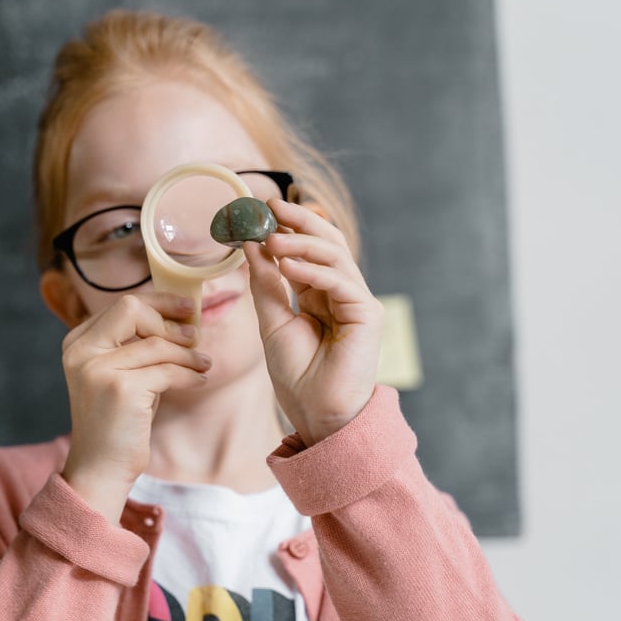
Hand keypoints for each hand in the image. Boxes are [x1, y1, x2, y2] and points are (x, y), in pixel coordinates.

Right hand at [59, 293, 211, 520]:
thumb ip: (136, 345)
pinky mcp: (120, 388)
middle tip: (195, 335)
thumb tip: (178, 317)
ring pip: (157, 344)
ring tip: (203, 364)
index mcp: (77, 343)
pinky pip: (167, 370)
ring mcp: (98, 368)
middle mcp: (82, 351)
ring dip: (187, 354)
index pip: (122, 305)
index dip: (158, 302)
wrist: (100, 468)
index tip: (185, 308)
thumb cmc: (117, 421)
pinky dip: (188, 375)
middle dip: (170, 320)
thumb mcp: (120, 374)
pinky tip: (198, 381)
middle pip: (132, 310)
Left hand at [244, 199, 382, 445]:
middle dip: (300, 221)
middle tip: (272, 205)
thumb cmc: (297, 376)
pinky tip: (288, 265)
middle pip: (327, 243)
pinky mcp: (367, 314)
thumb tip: (252, 245)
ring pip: (335, 256)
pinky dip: (314, 270)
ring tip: (272, 239)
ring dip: (302, 242)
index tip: (259, 210)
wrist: (317, 415)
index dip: (286, 227)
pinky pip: (341, 281)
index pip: (306, 250)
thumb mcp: (272, 322)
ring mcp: (357, 302)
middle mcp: (341, 293)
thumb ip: (265, 284)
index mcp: (319, 294)